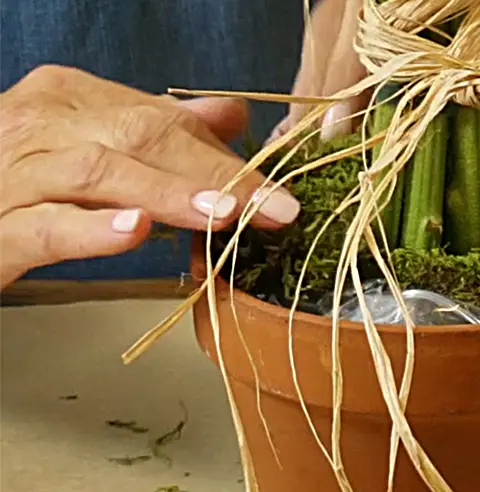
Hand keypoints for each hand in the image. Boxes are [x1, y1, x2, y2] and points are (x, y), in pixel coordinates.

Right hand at [0, 65, 302, 288]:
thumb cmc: (29, 180)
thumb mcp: (94, 145)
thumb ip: (159, 130)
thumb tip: (233, 114)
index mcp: (69, 99)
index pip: (160, 120)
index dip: (224, 157)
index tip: (279, 194)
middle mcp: (41, 125)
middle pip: (138, 137)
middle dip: (212, 172)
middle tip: (270, 206)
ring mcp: (13, 174)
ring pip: (97, 173)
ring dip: (167, 192)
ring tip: (222, 213)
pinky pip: (45, 225)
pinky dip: (92, 228)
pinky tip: (135, 230)